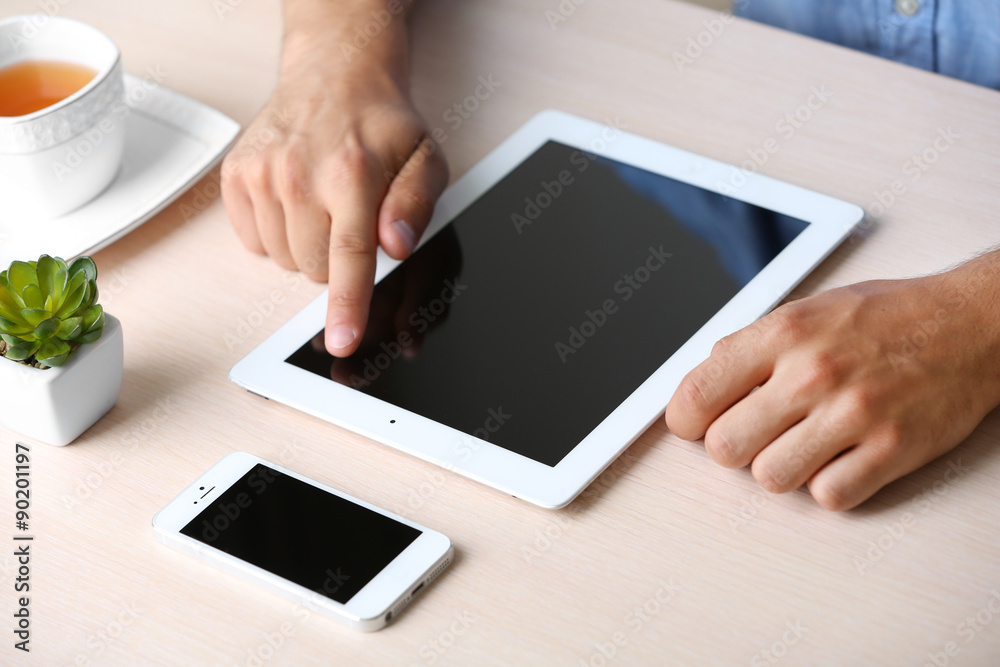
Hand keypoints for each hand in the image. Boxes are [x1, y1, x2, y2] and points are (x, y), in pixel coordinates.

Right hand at [221, 12, 447, 356]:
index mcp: (353, 175)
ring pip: (284, 262)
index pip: (349, 257)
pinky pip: (253, 244)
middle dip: (338, 263)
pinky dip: (276, 236)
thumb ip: (416, 206)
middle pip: (316, 270)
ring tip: (324, 206)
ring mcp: (262, 175)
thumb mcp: (426, 160)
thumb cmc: (383, 125)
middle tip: (350, 220)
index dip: (347, 307)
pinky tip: (295, 202)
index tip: (340, 342)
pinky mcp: (237, 176)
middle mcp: (300, 175)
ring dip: (307, 249)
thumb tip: (397, 245)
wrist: (335, 74)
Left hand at [665, 253, 999, 509]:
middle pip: (725, 447)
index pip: (696, 396)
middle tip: (755, 434)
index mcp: (782, 334)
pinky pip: (827, 496)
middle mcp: (812, 373)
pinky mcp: (892, 450)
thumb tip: (697, 390)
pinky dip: (828, 485)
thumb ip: (747, 349)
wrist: (971, 324)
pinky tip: (839, 457)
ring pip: (770, 478)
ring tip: (801, 444)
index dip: (686, 420)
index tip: (694, 425)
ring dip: (779, 468)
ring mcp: (853, 414)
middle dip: (733, 446)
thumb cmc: (886, 318)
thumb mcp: (804, 311)